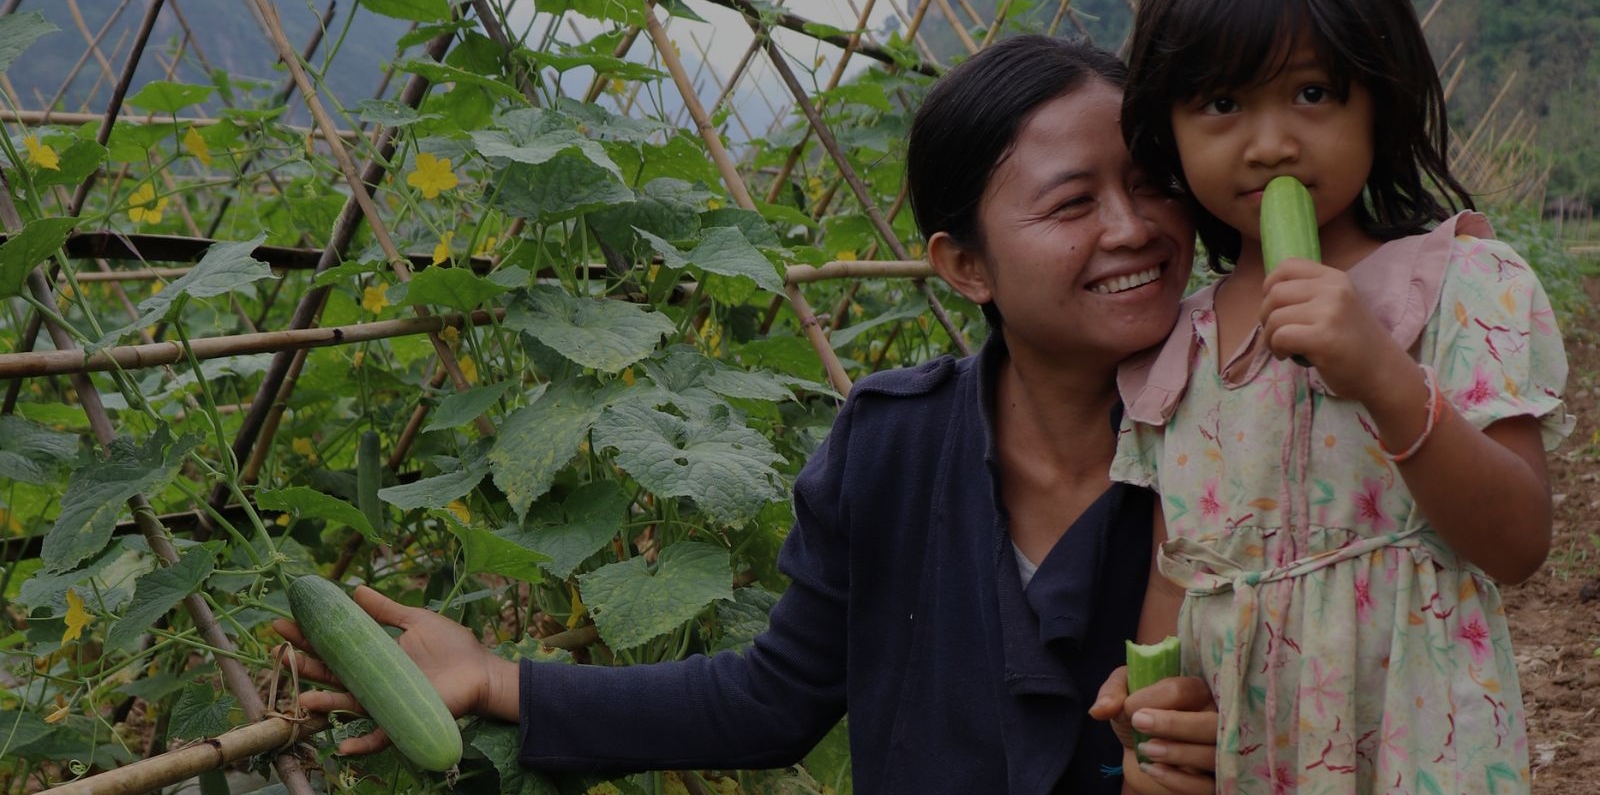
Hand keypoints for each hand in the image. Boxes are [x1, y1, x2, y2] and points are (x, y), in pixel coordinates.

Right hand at [273, 585, 520, 755]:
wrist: (482, 672)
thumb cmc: (452, 647)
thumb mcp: (416, 621)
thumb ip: (386, 609)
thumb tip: (355, 590)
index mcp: (374, 656)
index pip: (333, 646)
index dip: (308, 636)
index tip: (282, 622)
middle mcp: (372, 681)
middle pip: (331, 674)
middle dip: (303, 663)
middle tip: (278, 650)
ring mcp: (384, 702)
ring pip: (346, 705)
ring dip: (323, 703)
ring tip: (300, 699)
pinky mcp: (402, 720)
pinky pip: (378, 737)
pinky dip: (361, 744)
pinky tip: (343, 745)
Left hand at [1091, 666, 1216, 794]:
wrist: (1140, 751)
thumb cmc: (1138, 715)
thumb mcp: (1123, 695)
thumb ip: (1112, 694)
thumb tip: (1099, 710)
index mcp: (1196, 690)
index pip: (1184, 690)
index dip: (1153, 698)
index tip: (1129, 709)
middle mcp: (1216, 719)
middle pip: (1211, 723)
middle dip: (1174, 725)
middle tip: (1139, 724)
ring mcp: (1219, 752)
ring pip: (1213, 755)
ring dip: (1176, 753)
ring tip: (1145, 750)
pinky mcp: (1212, 780)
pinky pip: (1206, 786)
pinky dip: (1178, 781)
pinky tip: (1152, 770)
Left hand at [1259, 257, 1407, 401]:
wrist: (1383, 371)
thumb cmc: (1354, 342)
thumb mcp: (1337, 305)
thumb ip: (1310, 294)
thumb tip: (1268, 294)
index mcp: (1335, 278)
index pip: (1287, 266)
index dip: (1270, 286)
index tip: (1276, 307)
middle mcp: (1334, 289)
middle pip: (1275, 292)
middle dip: (1266, 315)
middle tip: (1277, 333)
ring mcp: (1330, 312)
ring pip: (1274, 316)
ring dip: (1270, 336)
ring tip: (1284, 347)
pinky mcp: (1323, 337)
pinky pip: (1280, 336)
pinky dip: (1276, 348)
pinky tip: (1287, 355)